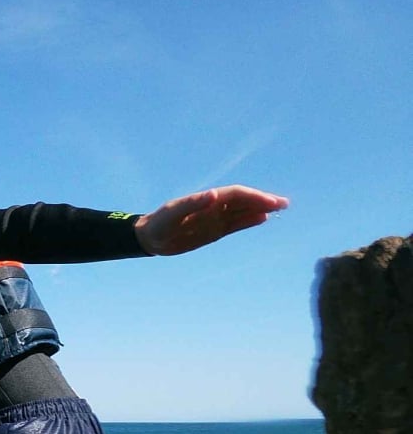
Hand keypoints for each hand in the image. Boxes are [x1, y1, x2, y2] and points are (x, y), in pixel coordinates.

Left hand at [134, 185, 288, 255]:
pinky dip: (248, 221)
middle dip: (263, 201)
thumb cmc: (159, 224)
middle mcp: (214, 207)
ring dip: (260, 209)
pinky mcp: (213, 231)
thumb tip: (214, 195)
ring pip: (242, 212)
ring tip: (280, 208)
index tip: (270, 202)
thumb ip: (193, 204)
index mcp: (207, 200)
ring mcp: (215, 219)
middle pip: (243, 201)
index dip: (253, 197)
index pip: (236, 195)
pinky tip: (262, 219)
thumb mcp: (173, 215)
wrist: (150, 238)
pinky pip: (235, 224)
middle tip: (284, 204)